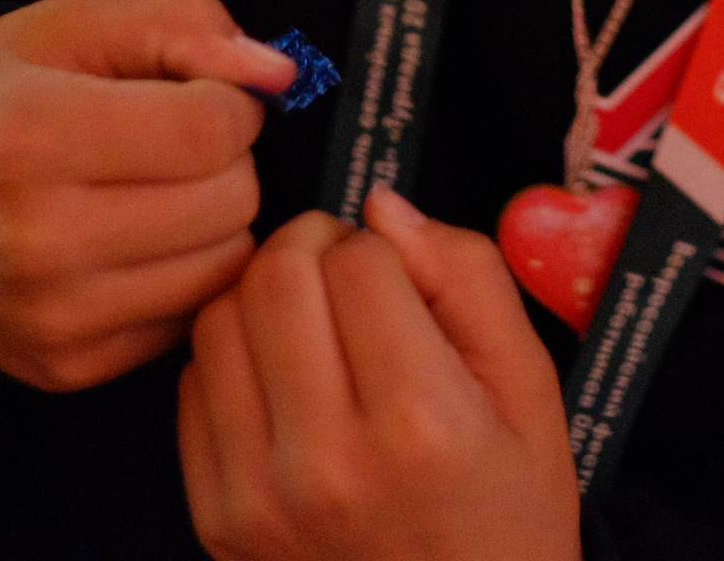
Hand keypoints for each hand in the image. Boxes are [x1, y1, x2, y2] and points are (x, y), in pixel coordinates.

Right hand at [0, 0, 298, 391]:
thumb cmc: (8, 95)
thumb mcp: (82, 23)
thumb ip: (186, 26)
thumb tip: (278, 76)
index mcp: (33, 137)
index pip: (211, 131)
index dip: (228, 103)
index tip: (198, 97)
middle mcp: (35, 240)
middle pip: (229, 202)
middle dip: (225, 163)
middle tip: (170, 149)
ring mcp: (49, 317)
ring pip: (223, 267)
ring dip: (213, 224)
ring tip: (154, 195)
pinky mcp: (65, 366)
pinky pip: (190, 319)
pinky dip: (182, 278)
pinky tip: (134, 247)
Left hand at [178, 188, 581, 560]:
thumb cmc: (507, 507)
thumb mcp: (530, 387)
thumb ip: (470, 279)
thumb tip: (383, 207)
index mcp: (421, 422)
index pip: (360, 261)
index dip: (383, 247)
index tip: (402, 276)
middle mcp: (328, 460)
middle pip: (277, 277)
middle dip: (315, 247)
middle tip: (351, 273)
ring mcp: (259, 494)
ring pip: (220, 320)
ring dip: (265, 296)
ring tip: (316, 322)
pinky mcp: (217, 516)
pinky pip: (192, 385)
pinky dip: (234, 357)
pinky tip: (285, 377)